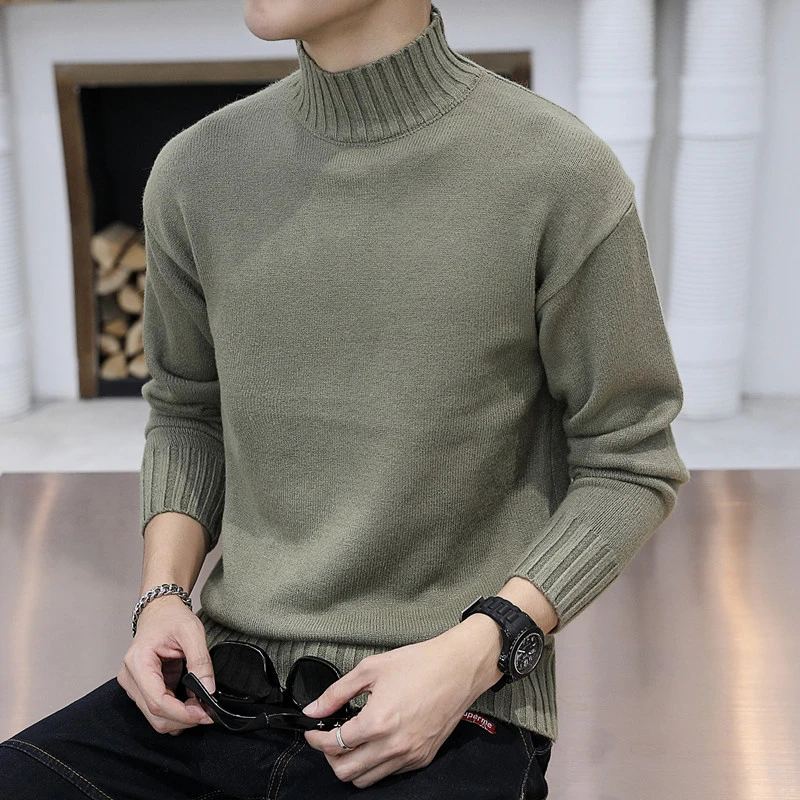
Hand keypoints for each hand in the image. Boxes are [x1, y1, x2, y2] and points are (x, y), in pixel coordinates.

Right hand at [117, 595, 215, 734]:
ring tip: (200, 705)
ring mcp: (134, 685)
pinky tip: (190, 701)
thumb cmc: (172, 618)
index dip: (182, 713)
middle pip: (155, 715)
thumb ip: (200, 661)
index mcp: (138, 662)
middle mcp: (130, 677)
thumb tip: (207, 689)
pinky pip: (158, 709)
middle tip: (207, 712)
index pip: (157, 702)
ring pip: (155, 717)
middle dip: (183, 718)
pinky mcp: (142, 689)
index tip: (204, 714)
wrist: (161, 611)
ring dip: (180, 717)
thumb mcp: (192, 632)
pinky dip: (176, 711)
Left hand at [302, 614, 503, 787]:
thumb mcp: (371, 669)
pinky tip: (375, 742)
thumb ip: (337, 692)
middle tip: (329, 739)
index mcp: (377, 722)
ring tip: (351, 743)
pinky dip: (376, 764)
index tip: (313, 732)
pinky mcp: (422, 758)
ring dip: (352, 765)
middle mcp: (393, 745)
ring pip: (367, 780)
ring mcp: (409, 755)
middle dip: (330, 757)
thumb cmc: (420, 664)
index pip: (334, 745)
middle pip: (346, 772)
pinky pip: (390, 773)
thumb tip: (315, 708)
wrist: (457, 668)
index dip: (316, 739)